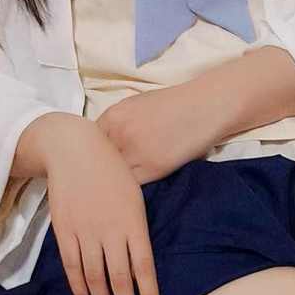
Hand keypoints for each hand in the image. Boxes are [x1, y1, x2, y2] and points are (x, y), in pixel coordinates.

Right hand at [18, 113, 160, 294]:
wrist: (73, 149)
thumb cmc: (111, 170)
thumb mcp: (135, 195)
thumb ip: (136, 230)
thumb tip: (141, 262)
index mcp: (133, 223)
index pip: (144, 269)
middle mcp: (110, 232)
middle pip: (120, 281)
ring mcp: (85, 233)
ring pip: (95, 279)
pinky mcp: (64, 232)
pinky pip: (72, 267)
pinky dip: (79, 288)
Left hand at [96, 83, 225, 184]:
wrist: (204, 107)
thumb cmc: (173, 104)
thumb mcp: (136, 105)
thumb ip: (116, 124)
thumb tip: (103, 143)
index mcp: (113, 116)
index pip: (90, 144)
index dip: (92, 156)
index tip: (96, 164)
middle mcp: (119, 134)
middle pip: (98, 162)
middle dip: (100, 171)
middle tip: (101, 181)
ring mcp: (135, 152)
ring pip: (113, 176)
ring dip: (114, 183)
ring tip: (114, 190)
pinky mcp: (152, 168)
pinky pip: (131, 185)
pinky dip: (129, 189)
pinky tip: (131, 189)